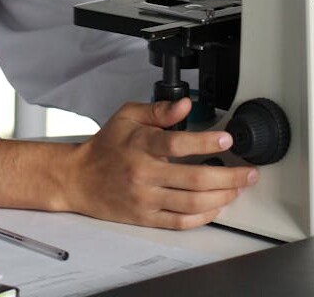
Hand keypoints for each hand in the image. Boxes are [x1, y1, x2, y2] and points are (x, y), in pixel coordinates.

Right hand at [65, 97, 258, 228]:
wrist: (79, 178)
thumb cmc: (106, 145)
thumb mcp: (127, 116)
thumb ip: (158, 110)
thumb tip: (185, 105)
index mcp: (140, 144)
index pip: (176, 144)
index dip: (205, 141)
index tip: (226, 138)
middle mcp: (144, 173)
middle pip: (194, 179)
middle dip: (228, 176)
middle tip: (248, 172)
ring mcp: (145, 198)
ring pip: (192, 202)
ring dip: (222, 197)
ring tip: (237, 188)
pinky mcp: (146, 217)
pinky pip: (180, 221)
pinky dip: (204, 216)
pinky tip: (216, 207)